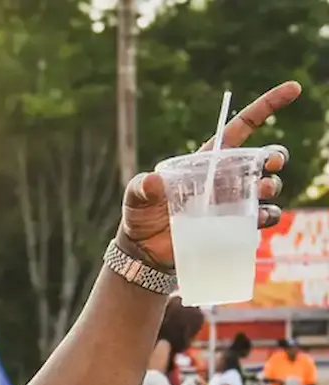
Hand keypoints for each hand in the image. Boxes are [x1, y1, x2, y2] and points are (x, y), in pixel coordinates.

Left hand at [120, 82, 300, 268]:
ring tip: (260, 191)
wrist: (145, 250)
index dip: (267, 106)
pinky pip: (263, 217)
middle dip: (275, 155)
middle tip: (271, 163)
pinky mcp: (236, 225)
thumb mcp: (135, 196)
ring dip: (271, 186)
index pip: (241, 127)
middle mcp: (226, 177)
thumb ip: (141, 186)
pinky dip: (268, 216)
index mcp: (208, 160)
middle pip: (263, 157)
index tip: (293, 89)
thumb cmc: (140, 215)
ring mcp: (233, 201)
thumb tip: (152, 181)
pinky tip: (259, 218)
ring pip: (267, 187)